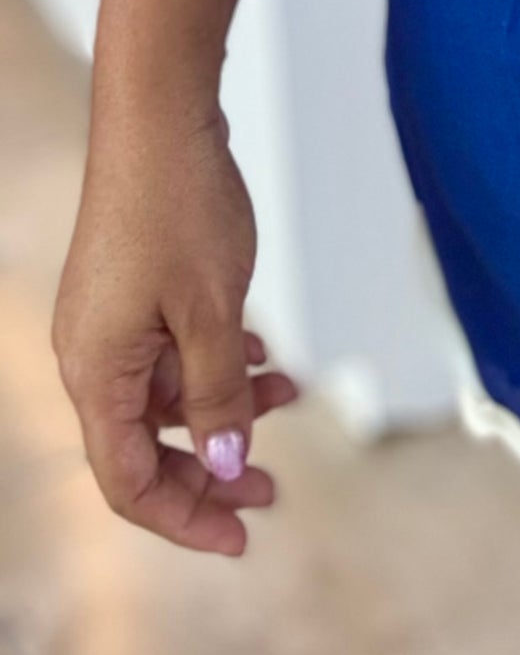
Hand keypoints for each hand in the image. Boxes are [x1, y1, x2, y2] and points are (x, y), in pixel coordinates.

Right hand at [52, 103, 299, 554]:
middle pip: (145, 446)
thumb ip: (218, 394)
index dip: (184, 518)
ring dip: (226, 402)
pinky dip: (217, 358)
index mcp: (97, 374)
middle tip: (272, 489)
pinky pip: (172, 348)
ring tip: (291, 391)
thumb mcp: (212, 313)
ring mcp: (111, 320)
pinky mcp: (133, 289)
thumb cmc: (179, 207)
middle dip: (209, 471)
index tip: (242, 537)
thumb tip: (222, 464)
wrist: (161, 117)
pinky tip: (262, 350)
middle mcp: (92, 355)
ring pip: (168, 392)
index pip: (129, 480)